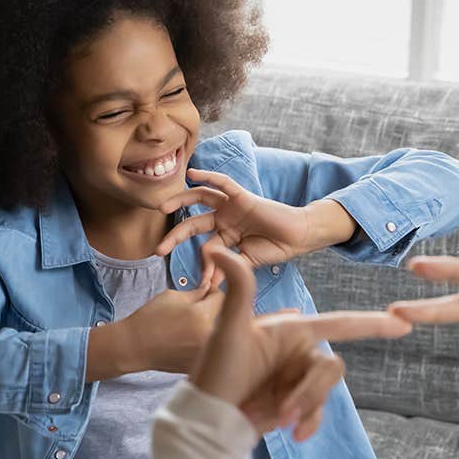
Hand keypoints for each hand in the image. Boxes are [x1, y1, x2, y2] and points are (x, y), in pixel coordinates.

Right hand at [119, 285, 225, 373]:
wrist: (134, 347)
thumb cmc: (150, 319)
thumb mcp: (173, 296)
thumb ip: (198, 292)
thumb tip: (212, 289)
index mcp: (203, 316)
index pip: (222, 296)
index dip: (212, 291)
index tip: (204, 293)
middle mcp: (209, 336)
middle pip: (224, 316)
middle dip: (213, 309)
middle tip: (195, 309)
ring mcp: (206, 353)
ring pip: (219, 333)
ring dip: (210, 326)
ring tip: (190, 326)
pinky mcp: (201, 363)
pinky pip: (211, 348)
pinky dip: (203, 342)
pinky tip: (187, 340)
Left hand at [155, 168, 357, 287]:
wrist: (299, 237)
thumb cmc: (276, 248)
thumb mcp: (247, 262)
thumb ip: (228, 268)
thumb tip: (210, 284)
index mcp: (225, 236)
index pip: (204, 248)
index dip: (202, 266)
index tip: (201, 284)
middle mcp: (224, 219)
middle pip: (193, 223)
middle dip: (175, 236)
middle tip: (158, 250)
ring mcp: (232, 206)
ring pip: (200, 198)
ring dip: (181, 200)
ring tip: (163, 206)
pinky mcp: (243, 196)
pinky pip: (224, 183)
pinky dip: (208, 176)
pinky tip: (192, 174)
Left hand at [191, 249, 411, 439]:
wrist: (209, 414)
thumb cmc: (215, 369)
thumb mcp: (227, 328)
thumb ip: (237, 288)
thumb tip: (218, 250)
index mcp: (292, 329)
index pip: (338, 324)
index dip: (371, 323)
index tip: (402, 321)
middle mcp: (300, 351)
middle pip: (331, 367)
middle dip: (310, 391)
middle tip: (283, 411)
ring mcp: (300, 378)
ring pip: (325, 391)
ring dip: (304, 407)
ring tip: (276, 419)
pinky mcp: (298, 402)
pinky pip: (318, 411)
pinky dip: (309, 422)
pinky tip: (295, 433)